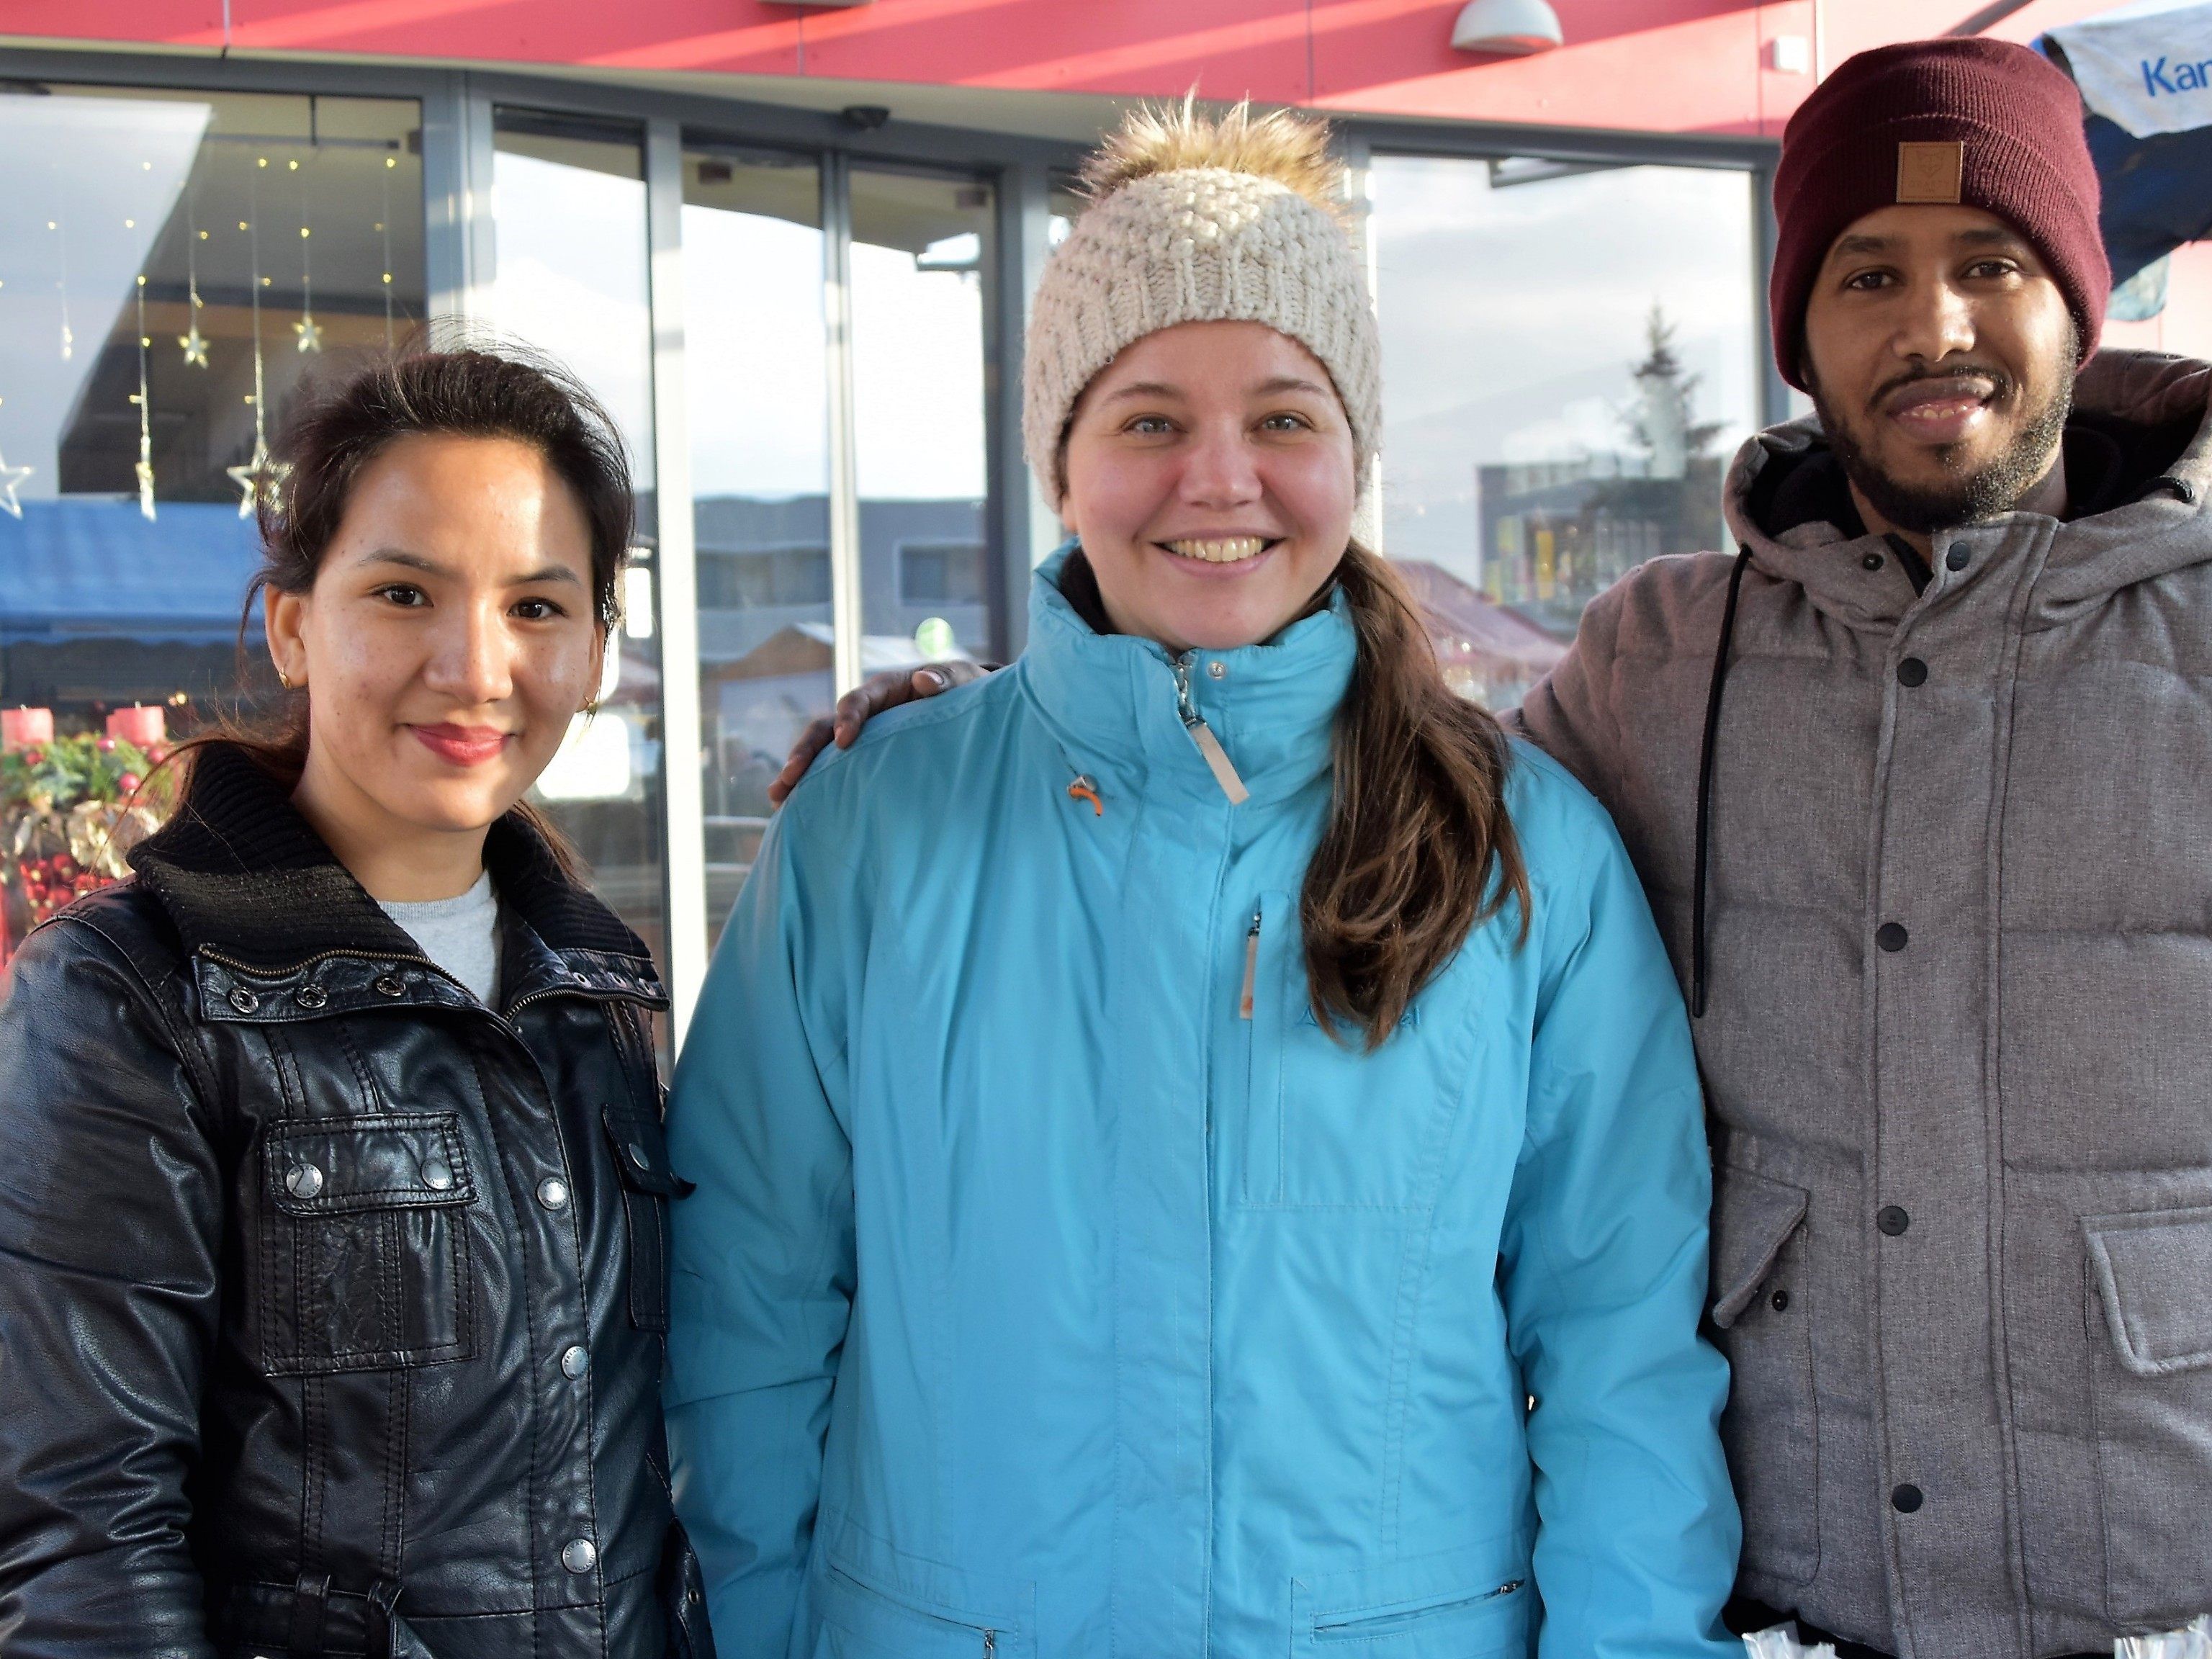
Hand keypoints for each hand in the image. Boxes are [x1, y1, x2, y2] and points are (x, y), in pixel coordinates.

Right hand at [767, 661, 986, 805]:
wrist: (965, 702)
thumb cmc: (963, 689)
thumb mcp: (961, 680)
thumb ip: (946, 681)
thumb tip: (925, 681)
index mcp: (887, 689)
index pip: (859, 700)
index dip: (849, 718)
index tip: (844, 741)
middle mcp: (865, 711)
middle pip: (825, 727)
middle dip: (805, 751)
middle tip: (790, 777)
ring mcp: (860, 734)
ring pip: (820, 750)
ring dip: (797, 771)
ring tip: (777, 799)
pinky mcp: (861, 755)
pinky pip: (831, 768)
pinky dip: (812, 784)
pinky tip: (794, 809)